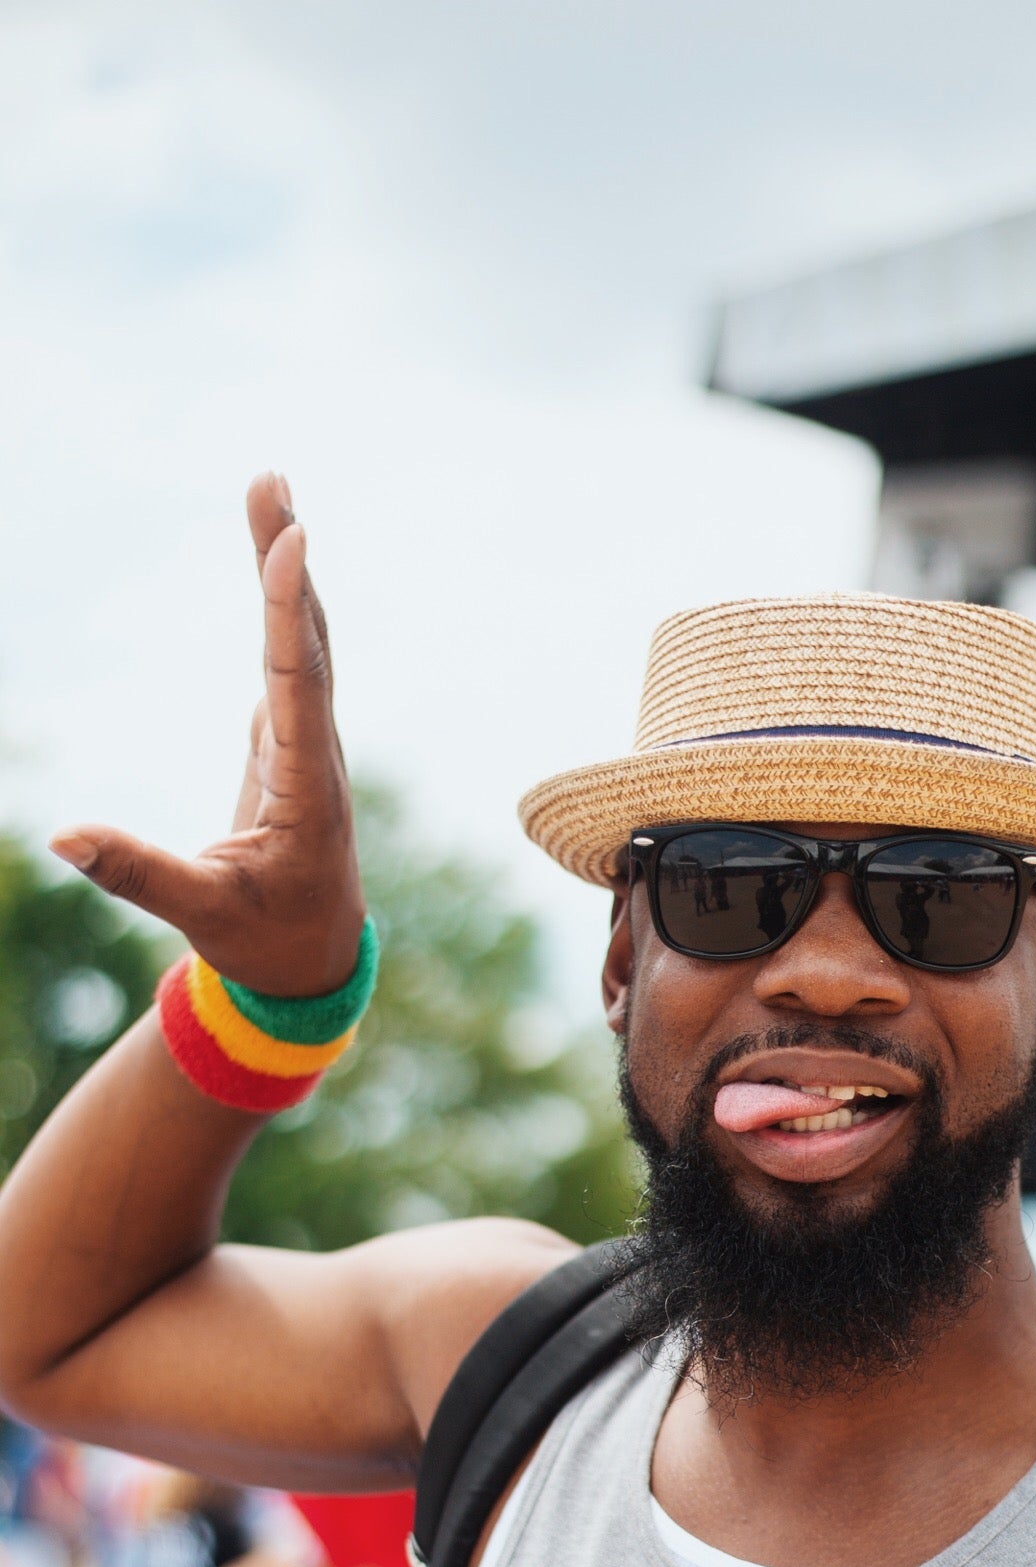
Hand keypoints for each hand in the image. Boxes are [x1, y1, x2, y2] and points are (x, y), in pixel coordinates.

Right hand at [51, 475, 365, 997]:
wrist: (315, 962)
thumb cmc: (265, 941)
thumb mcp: (201, 913)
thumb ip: (136, 873)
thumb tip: (61, 836)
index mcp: (307, 793)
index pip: (296, 688)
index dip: (289, 614)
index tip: (293, 544)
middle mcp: (318, 756)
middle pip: (303, 640)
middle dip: (284, 559)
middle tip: (270, 479)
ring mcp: (307, 743)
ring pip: (300, 641)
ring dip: (284, 567)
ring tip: (270, 489)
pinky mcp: (290, 740)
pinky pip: (288, 656)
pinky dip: (280, 601)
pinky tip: (274, 551)